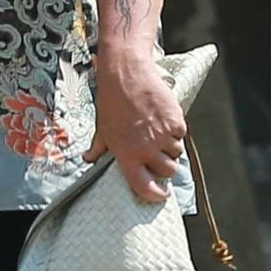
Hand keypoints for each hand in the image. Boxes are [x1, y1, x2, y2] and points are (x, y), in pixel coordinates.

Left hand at [84, 56, 186, 202]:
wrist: (127, 75)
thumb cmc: (112, 101)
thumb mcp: (102, 128)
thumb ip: (98, 148)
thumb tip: (88, 159)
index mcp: (126, 155)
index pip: (144, 186)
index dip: (154, 195)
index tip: (160, 195)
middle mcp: (146, 149)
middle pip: (167, 171)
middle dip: (165, 167)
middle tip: (159, 157)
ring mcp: (162, 136)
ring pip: (177, 153)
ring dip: (171, 148)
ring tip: (158, 134)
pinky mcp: (176, 122)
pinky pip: (182, 135)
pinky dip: (176, 132)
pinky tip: (164, 121)